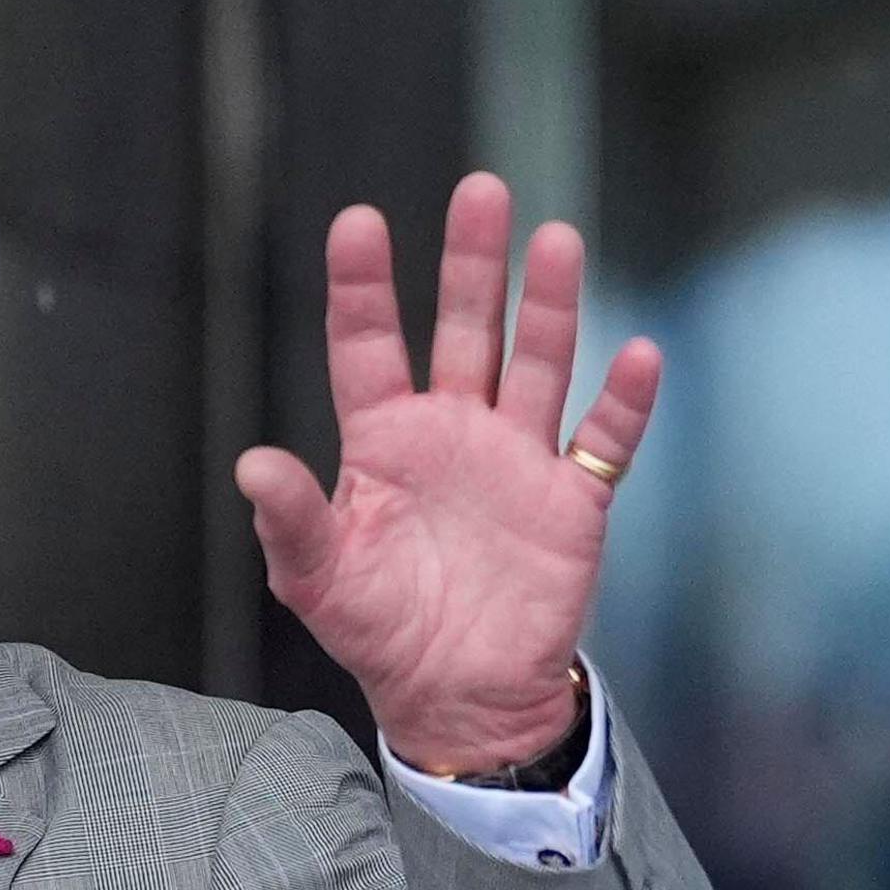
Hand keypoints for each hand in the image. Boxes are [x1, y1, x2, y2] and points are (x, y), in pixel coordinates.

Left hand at [236, 171, 662, 774]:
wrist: (459, 698)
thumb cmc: (381, 632)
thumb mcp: (318, 581)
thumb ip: (291, 519)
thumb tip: (253, 464)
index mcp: (384, 439)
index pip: (369, 345)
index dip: (365, 285)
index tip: (358, 223)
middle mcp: (454, 432)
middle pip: (466, 329)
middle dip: (472, 263)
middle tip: (481, 191)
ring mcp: (517, 460)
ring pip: (536, 364)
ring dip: (548, 307)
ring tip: (556, 241)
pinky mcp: (572, 502)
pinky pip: (602, 441)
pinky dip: (622, 402)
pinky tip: (636, 355)